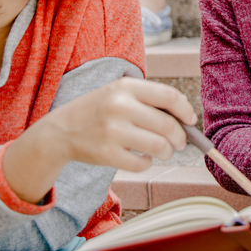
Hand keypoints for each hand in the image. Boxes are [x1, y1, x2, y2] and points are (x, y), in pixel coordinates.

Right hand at [4, 78, 195, 202]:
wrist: (60, 130)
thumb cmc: (99, 110)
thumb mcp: (119, 92)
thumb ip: (149, 100)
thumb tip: (186, 119)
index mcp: (126, 86)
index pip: (168, 96)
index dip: (185, 110)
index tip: (190, 120)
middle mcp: (119, 106)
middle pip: (168, 125)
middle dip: (180, 138)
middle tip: (179, 143)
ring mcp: (112, 131)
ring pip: (159, 146)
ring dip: (167, 152)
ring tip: (163, 151)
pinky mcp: (106, 154)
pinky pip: (142, 164)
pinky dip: (147, 163)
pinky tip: (142, 158)